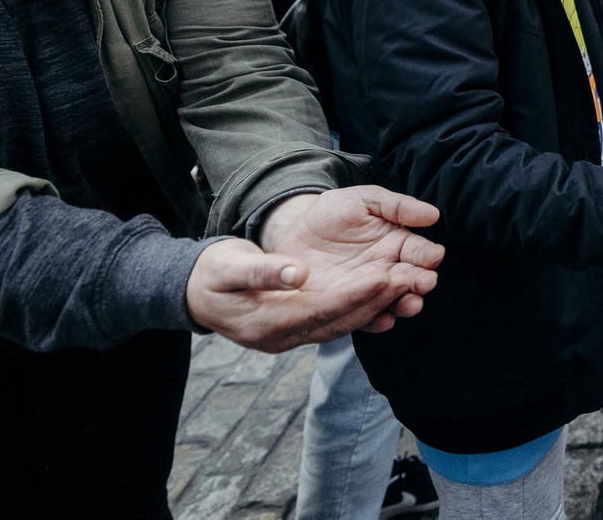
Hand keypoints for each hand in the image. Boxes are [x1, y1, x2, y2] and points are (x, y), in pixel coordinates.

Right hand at [185, 238, 401, 351]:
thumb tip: (299, 273)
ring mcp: (287, 338)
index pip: (320, 310)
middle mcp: (280, 337)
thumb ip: (263, 270)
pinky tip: (383, 295)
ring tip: (405, 285)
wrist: (193, 292)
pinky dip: (359, 310)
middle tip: (409, 280)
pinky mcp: (294, 331)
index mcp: (265, 322)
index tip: (385, 276)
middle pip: (337, 322)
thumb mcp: (229, 264)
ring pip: (340, 325)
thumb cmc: (211, 272)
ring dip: (374, 308)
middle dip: (375, 302)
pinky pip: (333, 323)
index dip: (354, 295)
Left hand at [243, 188, 444, 337]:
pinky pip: (363, 318)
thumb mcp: (363, 200)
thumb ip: (396, 206)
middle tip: (424, 283)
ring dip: (403, 304)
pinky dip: (375, 321)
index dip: (427, 255)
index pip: (419, 252)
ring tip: (409, 304)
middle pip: (410, 280)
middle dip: (420, 282)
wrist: (291, 233)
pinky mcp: (345, 308)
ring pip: (392, 302)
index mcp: (397, 244)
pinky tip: (382, 320)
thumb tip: (433, 215)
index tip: (433, 257)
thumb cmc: (332, 213)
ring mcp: (367, 292)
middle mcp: (387, 271)